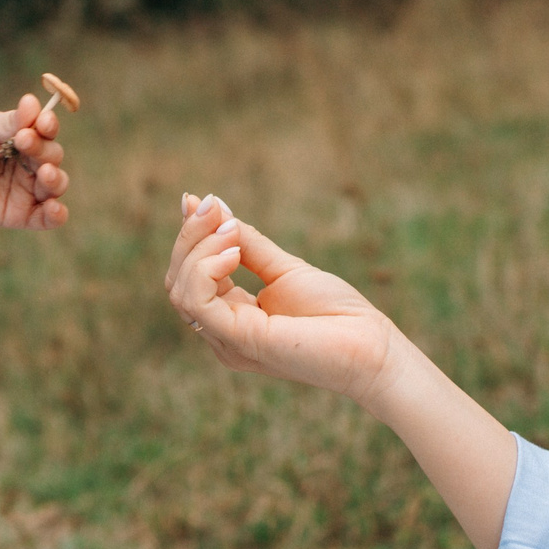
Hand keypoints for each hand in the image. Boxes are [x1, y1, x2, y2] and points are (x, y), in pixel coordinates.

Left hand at [0, 94, 70, 229]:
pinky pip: (46, 219)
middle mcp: (32, 163)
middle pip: (53, 157)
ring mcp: (28, 189)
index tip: (42, 122)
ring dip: (55, 179)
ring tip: (45, 173)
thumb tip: (33, 101)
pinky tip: (55, 209)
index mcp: (29, 139)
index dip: (49, 127)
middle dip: (43, 150)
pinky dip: (56, 215)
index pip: (48, 132)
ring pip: (55, 186)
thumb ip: (13, 121)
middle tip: (23, 141)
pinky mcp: (19, 214)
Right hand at [165, 194, 401, 402]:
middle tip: (212, 207)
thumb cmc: (335, 313)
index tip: (201, 201)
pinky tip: (232, 252)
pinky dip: (206, 268)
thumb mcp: (282, 267)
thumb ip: (245, 242)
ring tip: (232, 232)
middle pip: (177, 281)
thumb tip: (209, 205)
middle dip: (190, 238)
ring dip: (198, 249)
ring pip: (180, 290)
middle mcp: (221, 333)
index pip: (187, 276)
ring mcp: (227, 341)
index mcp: (230, 318)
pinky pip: (198, 302)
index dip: (189, 237)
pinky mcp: (238, 341)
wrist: (371, 347)